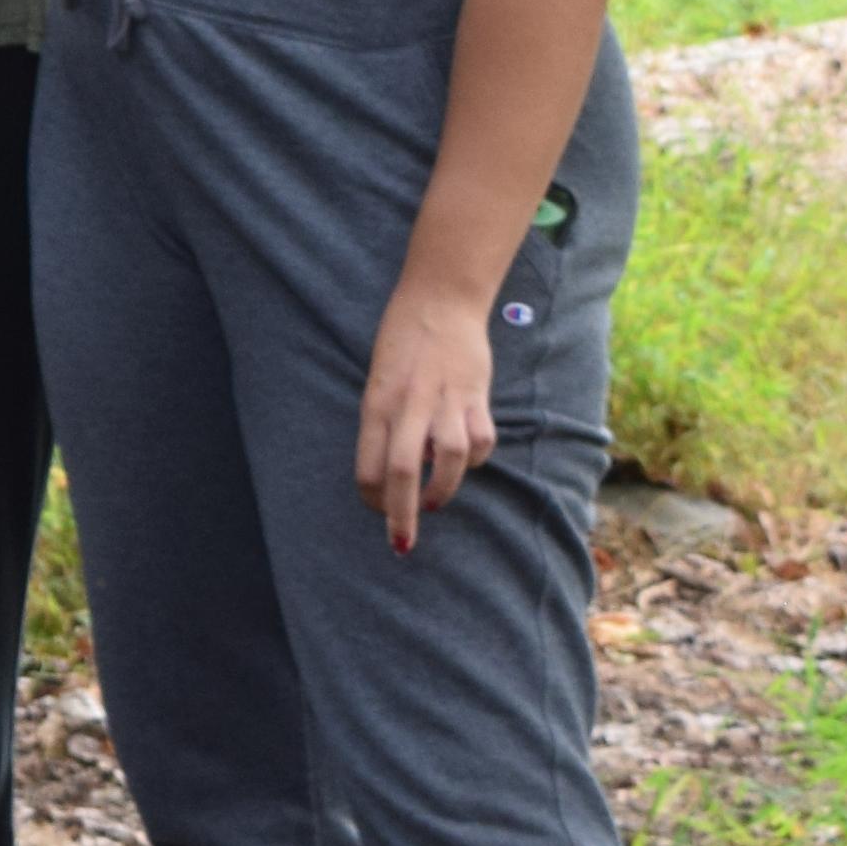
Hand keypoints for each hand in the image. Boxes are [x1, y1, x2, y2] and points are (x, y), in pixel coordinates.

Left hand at [356, 283, 502, 552]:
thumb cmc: (402, 344)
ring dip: (442, 489)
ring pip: (447, 459)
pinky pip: (479, 441)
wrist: (439, 301)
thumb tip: (397, 472)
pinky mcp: (476, 395)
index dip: (371, 498)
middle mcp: (408, 404)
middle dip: (401, 515)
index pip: (366, 465)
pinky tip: (464, 459)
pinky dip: (473, 459)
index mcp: (376, 403)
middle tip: (402, 544)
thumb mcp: (379, 382)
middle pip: (401, 472)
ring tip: (435, 500)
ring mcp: (445, 400)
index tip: (377, 512)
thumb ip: (385, 423)